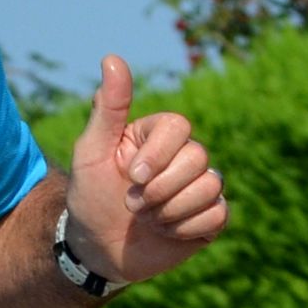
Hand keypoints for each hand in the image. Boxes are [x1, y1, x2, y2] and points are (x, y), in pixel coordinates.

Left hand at [60, 55, 228, 286]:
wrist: (96, 249)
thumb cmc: (90, 196)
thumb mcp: (91, 152)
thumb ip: (108, 107)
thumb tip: (112, 57)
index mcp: (157, 135)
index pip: (179, 126)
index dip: (159, 155)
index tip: (132, 176)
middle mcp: (184, 156)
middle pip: (198, 158)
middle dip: (160, 189)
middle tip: (133, 204)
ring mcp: (200, 186)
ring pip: (211, 187)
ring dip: (169, 211)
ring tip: (147, 219)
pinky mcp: (210, 217)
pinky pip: (217, 215)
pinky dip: (184, 229)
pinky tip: (165, 232)